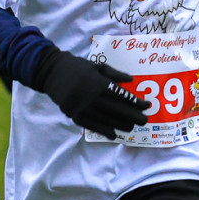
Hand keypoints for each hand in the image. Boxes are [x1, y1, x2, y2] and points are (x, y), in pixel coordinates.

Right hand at [33, 49, 148, 138]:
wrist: (52, 73)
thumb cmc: (77, 67)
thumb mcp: (97, 66)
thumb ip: (115, 74)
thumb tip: (131, 80)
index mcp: (98, 83)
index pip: (122, 96)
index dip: (136, 102)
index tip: (146, 105)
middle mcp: (91, 97)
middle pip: (117, 111)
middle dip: (133, 117)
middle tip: (144, 120)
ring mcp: (82, 108)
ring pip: (107, 121)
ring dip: (122, 125)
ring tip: (132, 127)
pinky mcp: (75, 116)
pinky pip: (93, 127)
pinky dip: (105, 131)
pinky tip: (115, 134)